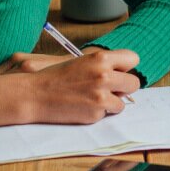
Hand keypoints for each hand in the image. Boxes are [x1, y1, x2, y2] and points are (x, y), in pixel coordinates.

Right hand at [0, 48, 140, 125]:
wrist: (35, 94)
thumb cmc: (57, 77)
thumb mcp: (81, 62)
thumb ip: (103, 65)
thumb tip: (123, 73)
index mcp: (100, 58)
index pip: (133, 58)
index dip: (126, 66)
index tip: (119, 71)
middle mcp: (104, 75)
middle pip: (134, 83)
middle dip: (124, 87)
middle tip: (110, 89)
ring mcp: (101, 95)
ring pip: (123, 101)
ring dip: (112, 102)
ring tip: (92, 98)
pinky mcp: (96, 112)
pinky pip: (108, 112)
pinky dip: (100, 112)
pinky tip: (84, 106)